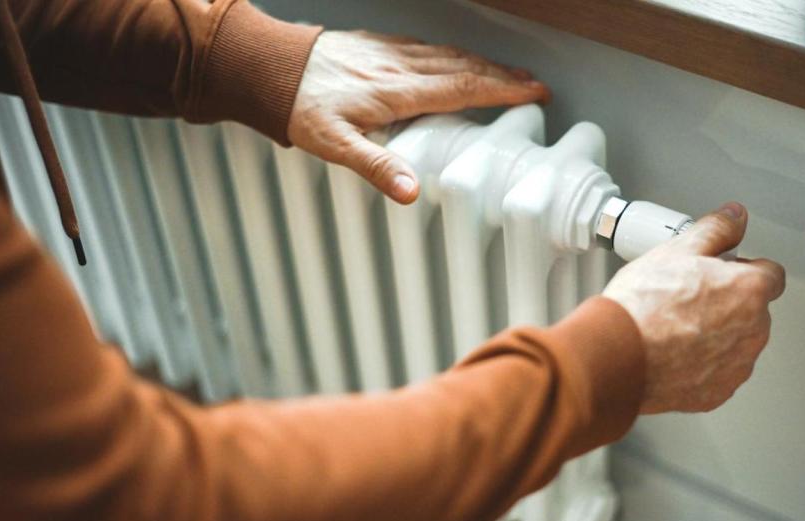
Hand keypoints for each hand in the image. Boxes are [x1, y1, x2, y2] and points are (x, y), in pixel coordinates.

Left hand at [288, 30, 549, 203]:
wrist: (269, 67)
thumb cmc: (300, 106)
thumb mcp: (334, 145)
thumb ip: (376, 167)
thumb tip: (411, 192)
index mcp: (397, 91)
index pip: (464, 88)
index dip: (503, 90)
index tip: (535, 92)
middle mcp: (399, 66)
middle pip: (464, 68)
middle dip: (504, 75)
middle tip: (534, 84)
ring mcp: (389, 52)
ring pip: (447, 54)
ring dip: (482, 63)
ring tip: (507, 73)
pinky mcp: (376, 45)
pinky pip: (426, 47)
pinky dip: (452, 54)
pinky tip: (454, 58)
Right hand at [603, 203, 785, 413]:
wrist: (616, 355)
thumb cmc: (642, 306)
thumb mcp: (676, 250)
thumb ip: (716, 229)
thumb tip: (735, 216)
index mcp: (749, 291)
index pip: (771, 274)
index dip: (744, 268)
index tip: (722, 270)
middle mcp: (752, 331)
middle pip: (753, 310)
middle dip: (728, 303)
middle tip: (687, 297)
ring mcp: (736, 366)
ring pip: (736, 344)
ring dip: (717, 335)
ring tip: (674, 326)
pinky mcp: (716, 393)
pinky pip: (717, 373)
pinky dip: (702, 365)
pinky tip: (672, 353)